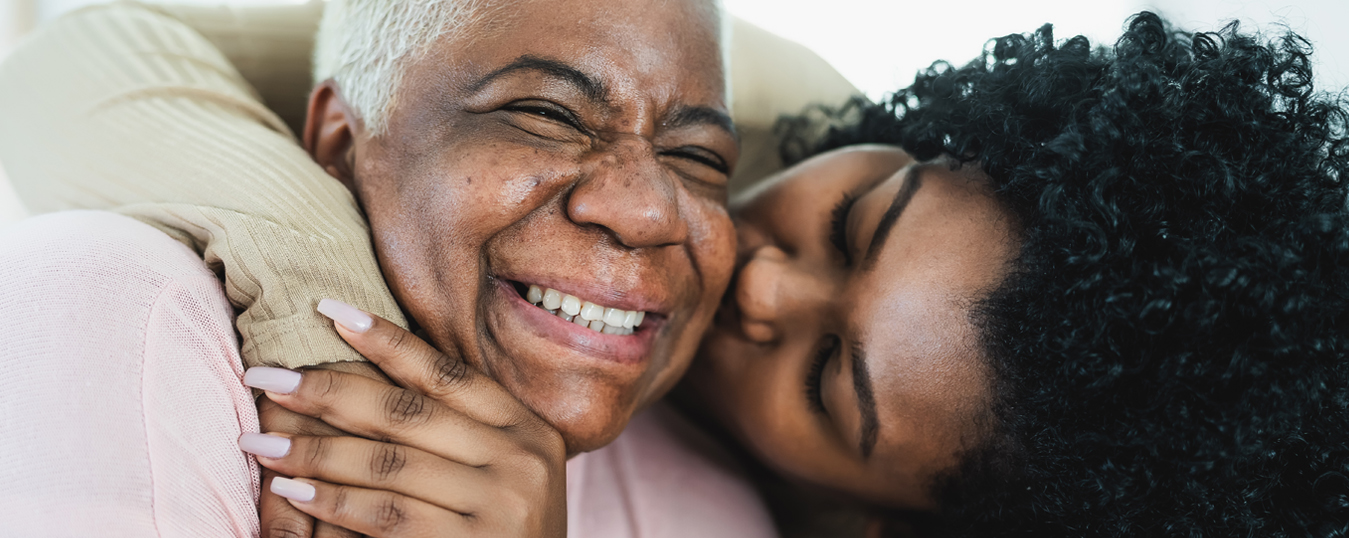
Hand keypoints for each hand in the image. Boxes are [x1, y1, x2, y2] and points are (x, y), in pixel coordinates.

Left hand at [241, 302, 567, 536]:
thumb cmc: (504, 536)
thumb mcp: (504, 476)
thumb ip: (461, 432)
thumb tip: (374, 372)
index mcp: (530, 431)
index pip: (448, 374)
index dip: (386, 341)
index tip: (328, 311)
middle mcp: (521, 461)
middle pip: (408, 413)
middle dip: (328, 390)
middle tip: (267, 376)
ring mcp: (500, 506)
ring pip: (388, 463)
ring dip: (314, 450)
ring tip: (262, 440)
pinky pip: (386, 515)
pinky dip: (332, 502)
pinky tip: (291, 492)